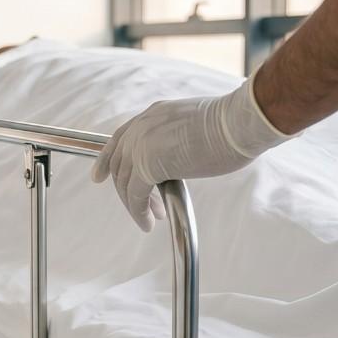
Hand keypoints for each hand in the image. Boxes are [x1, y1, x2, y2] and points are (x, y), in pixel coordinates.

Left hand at [91, 77, 292, 231]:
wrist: (238, 122)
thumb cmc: (231, 124)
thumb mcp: (193, 124)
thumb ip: (176, 138)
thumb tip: (178, 157)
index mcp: (153, 114)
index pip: (120, 138)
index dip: (107, 160)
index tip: (100, 176)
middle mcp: (142, 127)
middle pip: (120, 164)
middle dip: (127, 189)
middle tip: (145, 208)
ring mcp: (142, 144)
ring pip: (126, 182)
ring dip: (136, 204)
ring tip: (151, 219)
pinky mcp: (148, 166)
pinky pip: (135, 195)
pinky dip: (139, 212)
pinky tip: (149, 223)